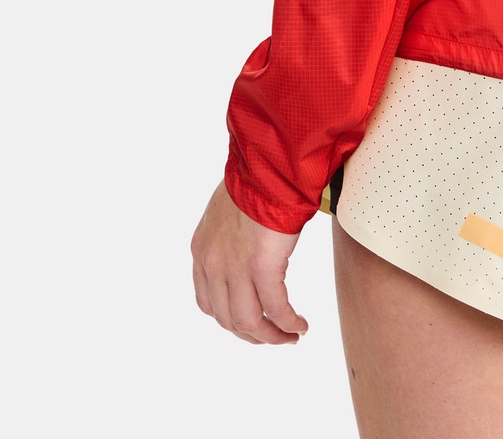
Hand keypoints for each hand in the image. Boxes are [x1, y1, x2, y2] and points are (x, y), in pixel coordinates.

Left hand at [191, 180, 308, 343]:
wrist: (268, 166)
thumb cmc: (256, 178)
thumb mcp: (229, 210)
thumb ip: (231, 235)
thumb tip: (248, 243)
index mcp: (202, 250)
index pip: (209, 302)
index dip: (230, 318)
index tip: (251, 321)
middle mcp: (212, 265)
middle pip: (228, 318)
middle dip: (252, 334)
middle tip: (273, 337)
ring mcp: (235, 269)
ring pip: (249, 322)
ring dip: (271, 336)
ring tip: (289, 337)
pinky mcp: (262, 268)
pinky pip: (276, 309)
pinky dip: (288, 323)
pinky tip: (300, 326)